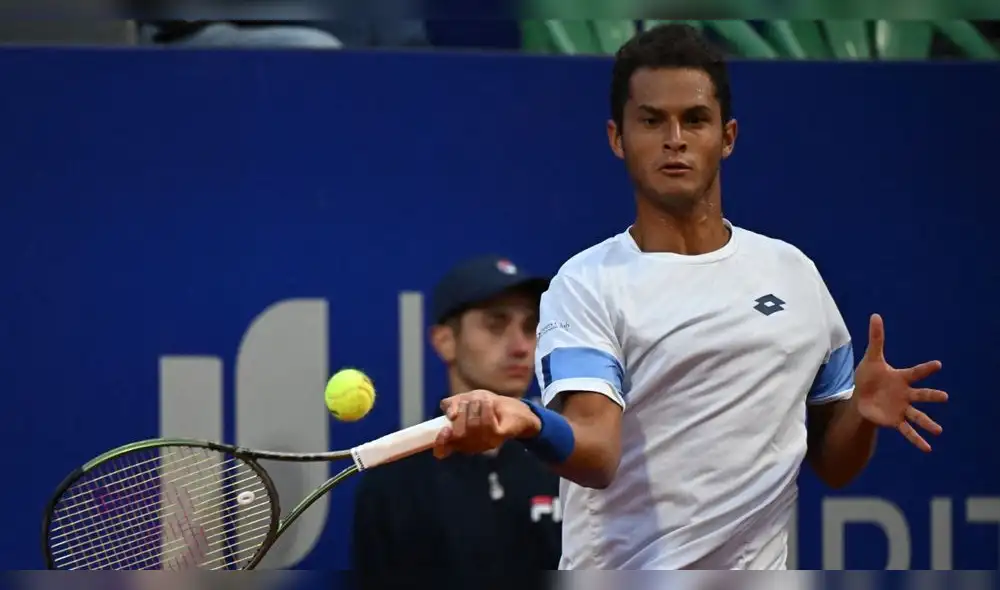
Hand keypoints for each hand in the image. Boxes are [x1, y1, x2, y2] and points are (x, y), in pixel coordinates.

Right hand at [433, 390, 541, 458]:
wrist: (516, 409)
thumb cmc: (488, 405)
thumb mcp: (467, 399)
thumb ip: (453, 403)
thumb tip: (448, 413)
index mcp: (458, 439)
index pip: (442, 450)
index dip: (440, 443)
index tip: (444, 430)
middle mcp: (469, 445)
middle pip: (457, 432)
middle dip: (462, 410)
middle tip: (470, 400)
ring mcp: (484, 443)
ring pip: (472, 426)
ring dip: (475, 406)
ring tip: (481, 399)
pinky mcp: (498, 437)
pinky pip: (487, 424)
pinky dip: (486, 409)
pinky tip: (489, 402)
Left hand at [854, 313, 948, 450]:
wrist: (861, 398)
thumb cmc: (869, 377)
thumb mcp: (871, 358)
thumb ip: (876, 338)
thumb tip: (875, 315)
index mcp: (901, 378)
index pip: (915, 372)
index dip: (926, 369)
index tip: (937, 365)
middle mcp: (906, 394)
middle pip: (921, 395)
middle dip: (931, 396)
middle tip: (944, 397)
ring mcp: (902, 408)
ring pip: (918, 415)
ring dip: (928, 423)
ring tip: (938, 431)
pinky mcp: (895, 420)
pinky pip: (908, 431)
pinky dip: (917, 439)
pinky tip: (927, 448)